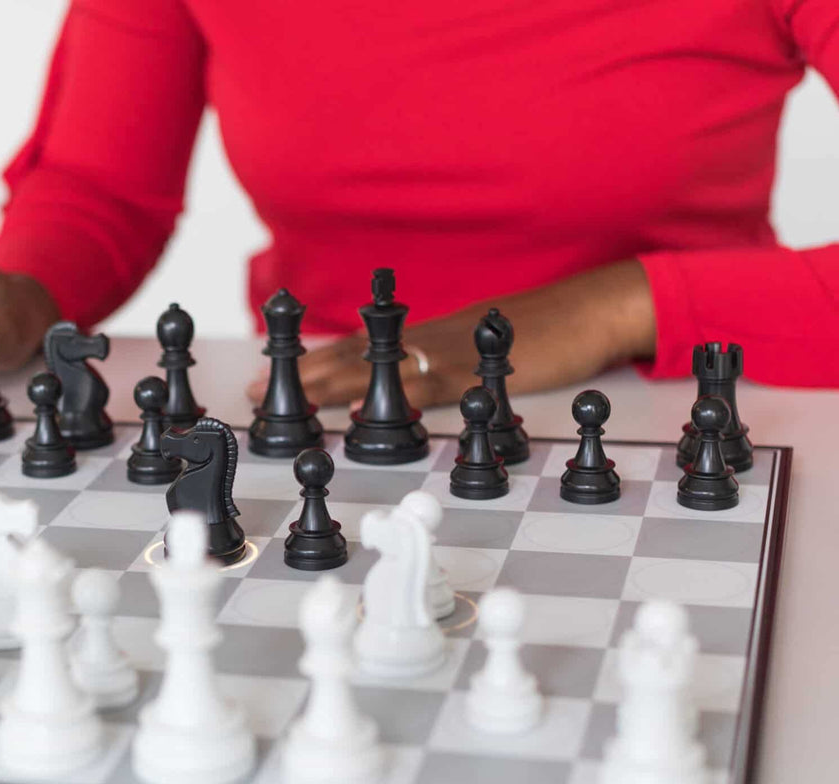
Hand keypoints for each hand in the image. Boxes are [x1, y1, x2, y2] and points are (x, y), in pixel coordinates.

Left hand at [245, 259, 657, 409]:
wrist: (599, 307)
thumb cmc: (542, 334)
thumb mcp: (478, 354)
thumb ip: (440, 370)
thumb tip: (401, 393)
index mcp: (425, 339)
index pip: (355, 351)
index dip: (309, 365)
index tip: (263, 378)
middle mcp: (429, 341)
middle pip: (353, 357)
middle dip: (300, 376)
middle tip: (249, 391)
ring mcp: (454, 354)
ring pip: (380, 369)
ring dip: (331, 384)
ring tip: (289, 399)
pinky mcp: (482, 372)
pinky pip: (432, 386)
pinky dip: (395, 399)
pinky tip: (366, 410)